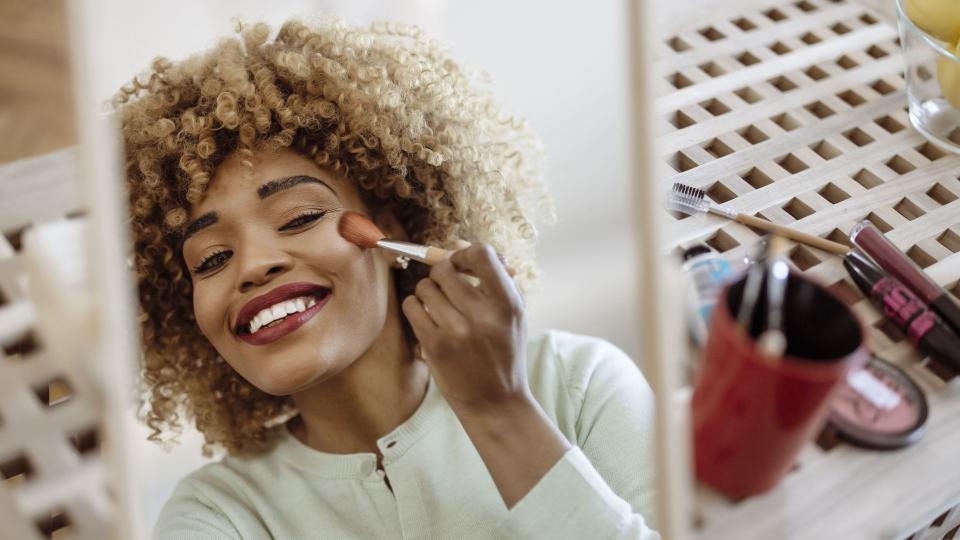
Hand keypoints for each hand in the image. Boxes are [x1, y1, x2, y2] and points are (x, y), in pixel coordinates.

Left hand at [401, 242, 528, 415]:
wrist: (496, 401)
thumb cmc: (504, 349)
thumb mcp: (511, 312)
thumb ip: (491, 276)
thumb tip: (456, 243)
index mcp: (507, 302)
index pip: (481, 254)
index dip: (464, 253)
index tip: (461, 264)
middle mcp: (483, 314)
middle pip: (445, 269)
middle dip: (442, 273)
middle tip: (448, 287)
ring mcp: (457, 330)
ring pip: (425, 287)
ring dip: (428, 292)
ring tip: (440, 307)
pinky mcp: (435, 345)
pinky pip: (412, 307)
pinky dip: (416, 308)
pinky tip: (428, 319)